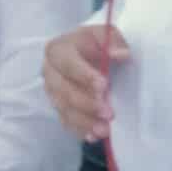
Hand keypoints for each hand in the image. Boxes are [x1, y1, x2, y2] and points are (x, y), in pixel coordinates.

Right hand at [43, 24, 128, 139]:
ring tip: (104, 130)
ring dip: (84, 121)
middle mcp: (49, 72)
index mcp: (58, 50)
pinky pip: (65, 121)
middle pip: (64, 91)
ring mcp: (51, 91)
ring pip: (64, 109)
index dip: (85, 76)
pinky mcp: (57, 106)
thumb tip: (121, 54)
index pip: (68, 64)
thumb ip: (114, 40)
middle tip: (109, 113)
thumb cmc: (94, 42)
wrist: (83, 51)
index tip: (104, 86)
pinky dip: (79, 130)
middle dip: (87, 104)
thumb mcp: (105, 33)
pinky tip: (93, 137)